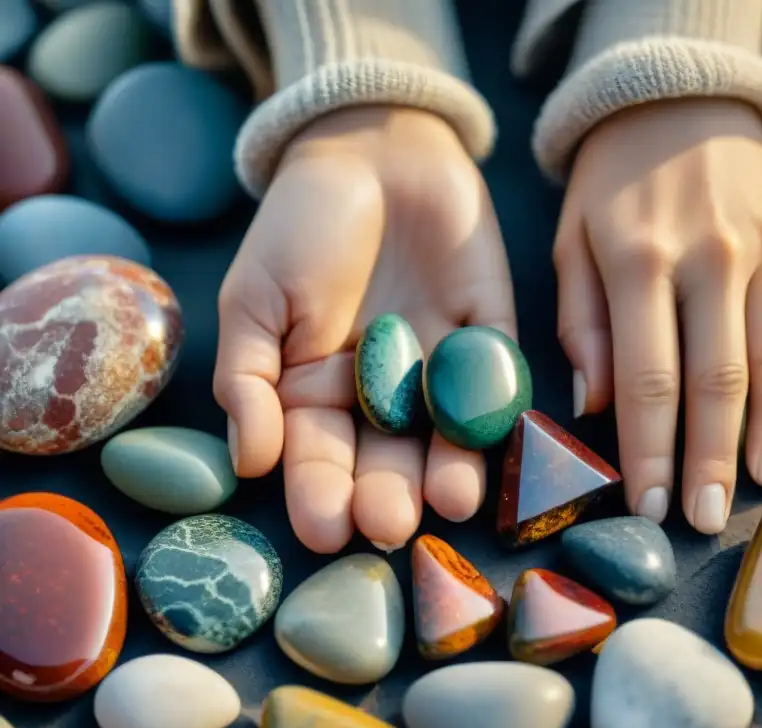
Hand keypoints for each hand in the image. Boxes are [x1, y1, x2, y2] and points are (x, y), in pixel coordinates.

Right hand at [214, 107, 514, 552]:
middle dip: (388, 493)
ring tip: (450, 499)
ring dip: (450, 468)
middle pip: (387, 457)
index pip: (319, 456)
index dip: (319, 494)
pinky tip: (496, 437)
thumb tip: (250, 461)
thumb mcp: (254, 298)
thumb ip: (249, 378)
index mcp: (317, 392)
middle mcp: (382, 393)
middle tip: (390, 522)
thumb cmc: (300, 224)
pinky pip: (497, 377)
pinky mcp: (490, 333)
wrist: (371, 149)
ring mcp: (439, 366)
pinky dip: (498, 405)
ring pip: (447, 432)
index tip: (325, 531)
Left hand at [555, 98, 761, 533]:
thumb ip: (582, 323)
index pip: (648, 377)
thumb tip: (594, 407)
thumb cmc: (611, 185)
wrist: (680, 100)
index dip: (650, 451)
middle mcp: (711, 258)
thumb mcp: (571, 242)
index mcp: (639, 260)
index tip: (650, 505)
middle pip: (718, 379)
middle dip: (713, 459)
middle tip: (709, 521)